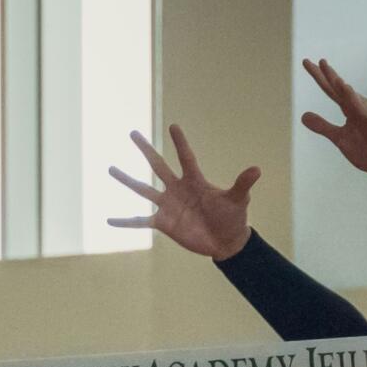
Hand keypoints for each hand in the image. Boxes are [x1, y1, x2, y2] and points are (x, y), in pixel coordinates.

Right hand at [107, 125, 259, 256]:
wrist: (225, 241)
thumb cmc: (232, 217)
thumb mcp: (237, 199)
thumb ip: (242, 184)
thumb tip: (256, 169)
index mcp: (195, 180)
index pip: (185, 157)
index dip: (180, 142)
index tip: (174, 125)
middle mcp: (178, 189)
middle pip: (158, 166)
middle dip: (145, 150)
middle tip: (133, 133)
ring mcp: (168, 205)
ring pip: (143, 190)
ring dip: (127, 180)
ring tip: (111, 168)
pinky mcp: (163, 223)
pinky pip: (140, 222)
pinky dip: (125, 222)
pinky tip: (109, 220)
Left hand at [298, 57, 366, 180]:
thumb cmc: (365, 148)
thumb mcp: (340, 138)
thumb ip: (323, 126)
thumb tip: (302, 115)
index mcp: (350, 109)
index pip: (332, 91)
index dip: (320, 78)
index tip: (307, 62)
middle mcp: (362, 110)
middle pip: (345, 93)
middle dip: (334, 79)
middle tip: (322, 63)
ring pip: (363, 107)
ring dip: (353, 96)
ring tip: (343, 85)